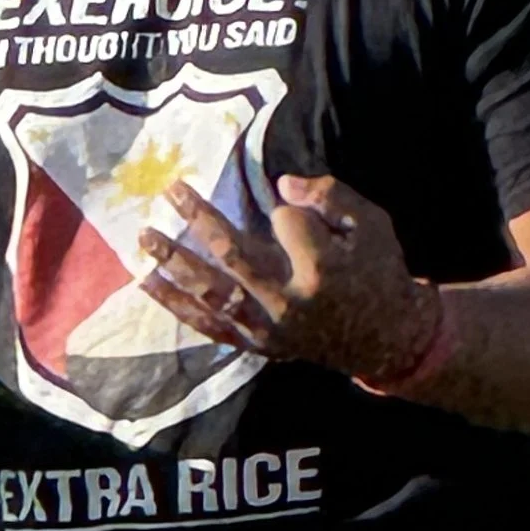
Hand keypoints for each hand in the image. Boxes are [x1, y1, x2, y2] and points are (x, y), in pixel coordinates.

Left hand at [136, 174, 441, 384]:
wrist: (384, 339)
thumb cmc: (378, 273)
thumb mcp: (372, 225)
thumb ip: (330, 196)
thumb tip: (279, 185)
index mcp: (321, 270)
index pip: (286, 222)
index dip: (289, 211)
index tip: (295, 213)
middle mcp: (287, 303)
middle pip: (233, 254)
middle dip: (200, 219)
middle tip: (171, 190)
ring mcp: (266, 328)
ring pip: (211, 292)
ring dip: (174, 262)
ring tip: (145, 236)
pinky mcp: (254, 345)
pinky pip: (208, 326)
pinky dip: (176, 305)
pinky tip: (148, 283)